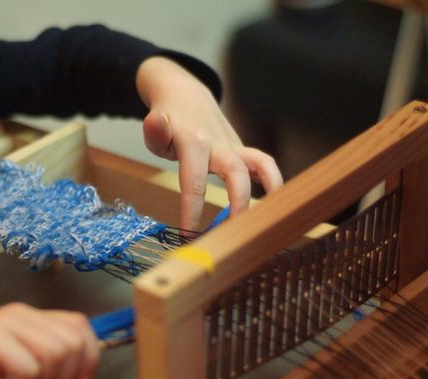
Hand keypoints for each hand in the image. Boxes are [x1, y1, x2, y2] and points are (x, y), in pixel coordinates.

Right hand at [0, 303, 99, 378]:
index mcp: (29, 317)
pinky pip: (25, 368)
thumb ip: (44, 360)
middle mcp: (20, 314)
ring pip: (54, 353)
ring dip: (38, 378)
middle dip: (63, 374)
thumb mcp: (16, 366)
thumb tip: (79, 367)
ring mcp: (3, 324)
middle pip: (72, 342)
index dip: (90, 354)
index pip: (79, 325)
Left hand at [136, 56, 281, 231]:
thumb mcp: (154, 126)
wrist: (186, 96)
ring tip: (270, 215)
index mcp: (194, 142)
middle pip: (236, 173)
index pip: (194, 182)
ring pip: (261, 163)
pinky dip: (272, 181)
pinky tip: (273, 204)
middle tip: (232, 231)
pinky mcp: (242, 150)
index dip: (192, 211)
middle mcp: (219, 144)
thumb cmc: (168, 119)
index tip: (188, 235)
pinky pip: (263, 163)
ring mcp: (233, 146)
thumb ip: (154, 132)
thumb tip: (154, 123)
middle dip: (238, 203)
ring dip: (270, 187)